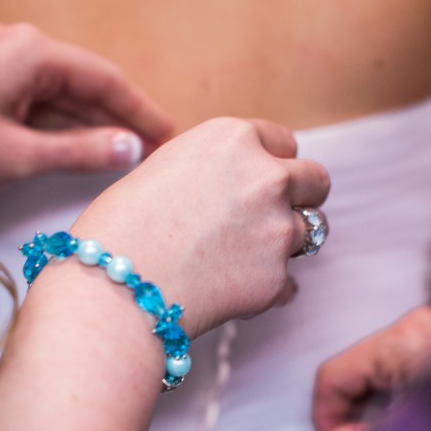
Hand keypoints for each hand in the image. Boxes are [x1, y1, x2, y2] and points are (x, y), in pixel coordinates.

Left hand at [0, 22, 173, 190]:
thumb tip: (129, 149)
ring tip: (121, 157)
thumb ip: (79, 152)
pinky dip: (55, 126)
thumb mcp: (19, 156)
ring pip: (57, 96)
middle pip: (82, 85)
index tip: (169, 134)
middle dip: (116, 119)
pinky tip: (75, 150)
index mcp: (34, 53)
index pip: (104, 79)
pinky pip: (32, 101)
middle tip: (152, 150)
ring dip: (86, 126)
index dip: (140, 110)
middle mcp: (20, 47)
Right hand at [71, 117, 330, 337]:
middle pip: (315, 180)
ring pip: (309, 231)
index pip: (283, 141)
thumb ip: (208, 171)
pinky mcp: (276, 278)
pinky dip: (267, 288)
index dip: (270, 163)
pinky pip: (288, 283)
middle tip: (268, 218)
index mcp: (232, 139)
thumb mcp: (161, 170)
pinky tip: (231, 291)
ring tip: (239, 259)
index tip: (258, 181)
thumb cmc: (117, 227)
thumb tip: (225, 187)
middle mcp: (266, 176)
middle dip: (299, 198)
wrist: (114, 285)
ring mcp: (277, 228)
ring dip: (283, 244)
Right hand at [306, 306, 430, 430]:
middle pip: (355, 373)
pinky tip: (415, 427)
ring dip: (375, 412)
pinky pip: (402, 372)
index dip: (326, 419)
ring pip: (377, 374)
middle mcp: (418, 327)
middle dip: (352, 417)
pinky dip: (398, 402)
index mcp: (405, 341)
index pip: (334, 376)